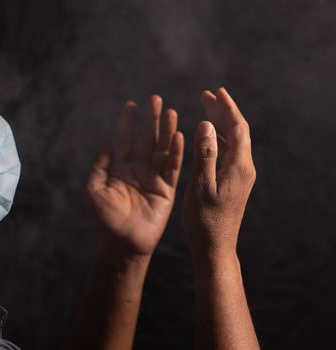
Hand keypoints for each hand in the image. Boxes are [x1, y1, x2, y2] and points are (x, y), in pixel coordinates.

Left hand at [86, 95, 183, 256]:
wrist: (121, 245)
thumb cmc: (103, 220)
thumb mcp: (94, 190)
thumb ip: (100, 166)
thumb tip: (107, 143)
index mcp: (119, 169)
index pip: (124, 140)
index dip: (127, 123)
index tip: (131, 104)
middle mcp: (137, 171)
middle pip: (145, 140)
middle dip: (150, 120)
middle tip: (155, 99)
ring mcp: (152, 179)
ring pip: (161, 150)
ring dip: (166, 131)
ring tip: (170, 112)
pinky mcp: (166, 190)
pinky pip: (172, 168)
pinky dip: (176, 153)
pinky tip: (179, 136)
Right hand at [182, 87, 255, 257]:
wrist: (215, 247)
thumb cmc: (204, 220)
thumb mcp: (200, 185)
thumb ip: (205, 153)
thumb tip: (207, 124)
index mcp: (239, 167)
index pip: (238, 128)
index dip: (227, 108)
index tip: (216, 91)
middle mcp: (244, 169)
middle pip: (238, 132)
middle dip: (223, 112)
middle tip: (206, 96)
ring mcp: (241, 176)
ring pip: (234, 142)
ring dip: (221, 125)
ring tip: (205, 110)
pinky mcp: (234, 183)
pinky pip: (229, 153)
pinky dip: (219, 139)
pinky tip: (208, 138)